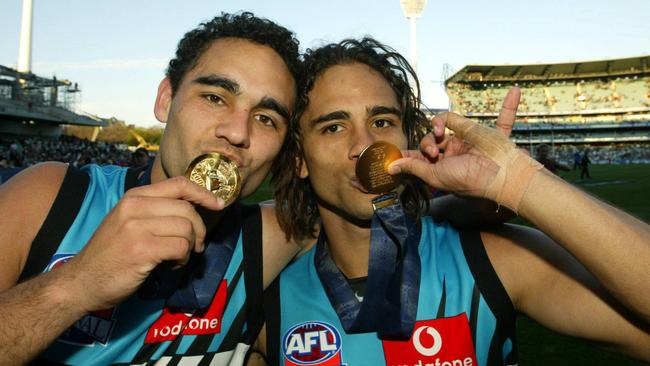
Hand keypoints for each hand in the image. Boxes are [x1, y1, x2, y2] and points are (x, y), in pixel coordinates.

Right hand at [60, 176, 223, 311]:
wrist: (80, 282)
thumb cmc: (109, 255)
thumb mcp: (127, 222)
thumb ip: (154, 210)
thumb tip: (192, 209)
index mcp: (134, 197)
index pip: (178, 183)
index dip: (203, 192)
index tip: (218, 204)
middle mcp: (135, 206)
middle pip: (187, 209)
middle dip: (199, 230)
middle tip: (194, 246)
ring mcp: (137, 227)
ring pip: (186, 228)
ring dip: (189, 247)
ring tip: (177, 258)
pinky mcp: (141, 249)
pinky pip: (180, 248)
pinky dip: (182, 260)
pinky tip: (170, 266)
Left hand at [389, 88, 535, 201]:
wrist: (498, 178)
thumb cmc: (468, 179)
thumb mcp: (434, 174)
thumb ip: (413, 167)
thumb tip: (391, 165)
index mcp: (442, 165)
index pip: (421, 154)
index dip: (411, 152)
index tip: (396, 153)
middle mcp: (454, 151)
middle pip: (430, 137)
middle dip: (426, 141)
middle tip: (433, 151)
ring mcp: (470, 140)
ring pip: (446, 121)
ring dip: (438, 122)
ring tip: (441, 132)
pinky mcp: (487, 131)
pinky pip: (503, 117)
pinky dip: (510, 105)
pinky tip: (515, 91)